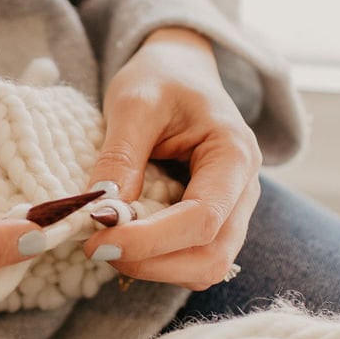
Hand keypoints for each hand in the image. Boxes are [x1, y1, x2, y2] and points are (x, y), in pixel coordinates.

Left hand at [83, 28, 260, 288]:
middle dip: (152, 262)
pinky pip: (191, 259)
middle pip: (211, 255)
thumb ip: (120, 157)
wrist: (181, 71)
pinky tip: (124, 239)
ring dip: (153, 267)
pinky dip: (156, 261)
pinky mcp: (212, 223)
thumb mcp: (134, 103)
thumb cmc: (162, 78)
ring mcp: (231, 211)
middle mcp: (243, 191)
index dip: (151, 240)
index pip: (204, 217)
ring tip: (106, 242)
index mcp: (234, 154)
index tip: (99, 239)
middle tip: (96, 246)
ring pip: (204, 267)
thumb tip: (102, 213)